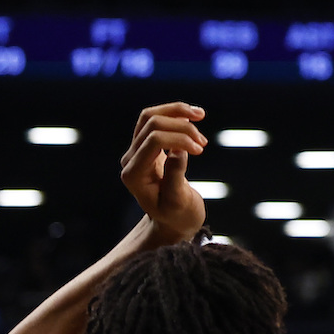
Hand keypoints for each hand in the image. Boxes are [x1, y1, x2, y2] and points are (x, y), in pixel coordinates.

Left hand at [120, 103, 206, 242]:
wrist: (173, 221)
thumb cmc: (178, 216)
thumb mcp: (179, 203)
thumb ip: (175, 177)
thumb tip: (178, 150)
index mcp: (134, 175)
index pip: (153, 140)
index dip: (179, 138)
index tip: (201, 149)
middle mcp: (130, 160)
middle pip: (151, 124)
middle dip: (182, 127)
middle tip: (203, 144)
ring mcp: (136, 151)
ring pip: (150, 115)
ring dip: (177, 112)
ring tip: (200, 115)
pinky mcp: (146, 146)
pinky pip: (156, 119)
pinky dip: (176, 114)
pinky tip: (194, 116)